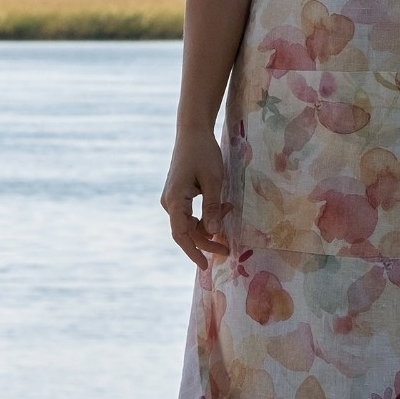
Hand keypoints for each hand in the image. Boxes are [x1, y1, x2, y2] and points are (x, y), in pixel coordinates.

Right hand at [160, 127, 229, 266]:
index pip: (181, 234)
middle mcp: (169, 202)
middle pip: (187, 231)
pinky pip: (190, 213)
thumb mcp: (213, 180)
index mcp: (175, 200)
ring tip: (229, 211)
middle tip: (227, 249)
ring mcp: (172, 199)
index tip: (206, 266)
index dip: (193, 252)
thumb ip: (213, 207)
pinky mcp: (178, 195)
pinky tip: (223, 206)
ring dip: (210, 224)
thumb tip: (214, 231)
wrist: (192, 132)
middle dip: (207, 240)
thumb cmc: (203, 153)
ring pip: (190, 223)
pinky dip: (206, 214)